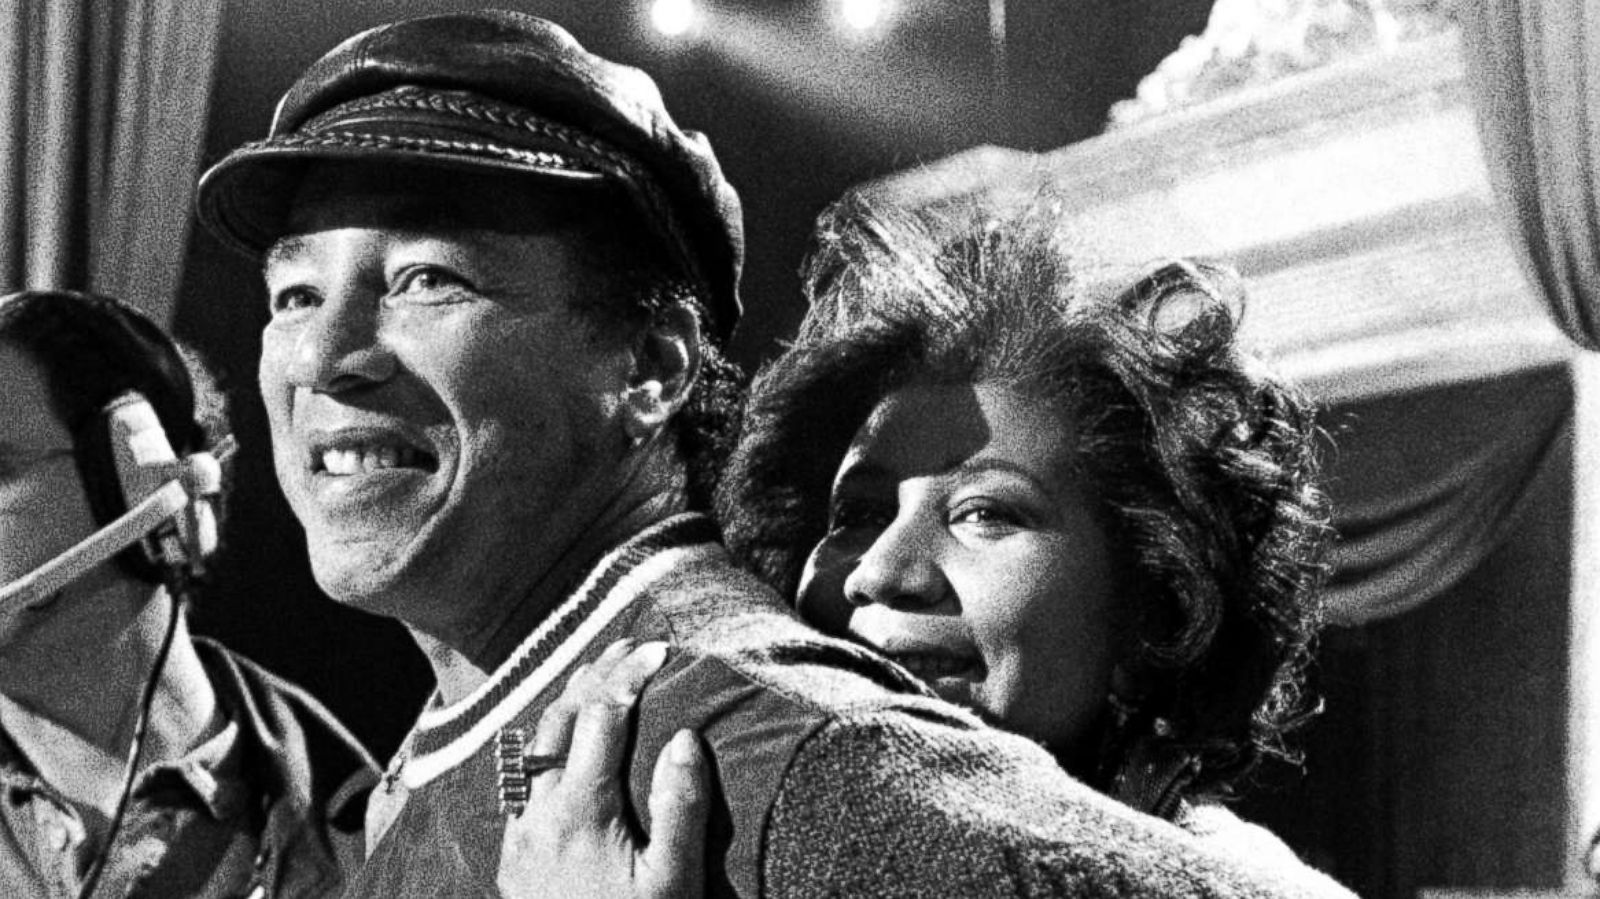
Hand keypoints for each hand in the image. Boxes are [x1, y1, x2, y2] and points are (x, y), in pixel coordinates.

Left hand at [497, 640, 710, 898]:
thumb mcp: (673, 883)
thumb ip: (679, 810)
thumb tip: (684, 738)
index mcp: (579, 812)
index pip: (602, 717)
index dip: (628, 675)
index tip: (658, 648)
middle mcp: (537, 815)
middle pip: (559, 720)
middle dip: (595, 676)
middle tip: (630, 647)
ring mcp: (518, 838)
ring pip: (533, 750)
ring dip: (567, 708)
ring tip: (600, 680)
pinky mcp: (513, 861)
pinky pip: (523, 785)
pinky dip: (549, 748)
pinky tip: (569, 749)